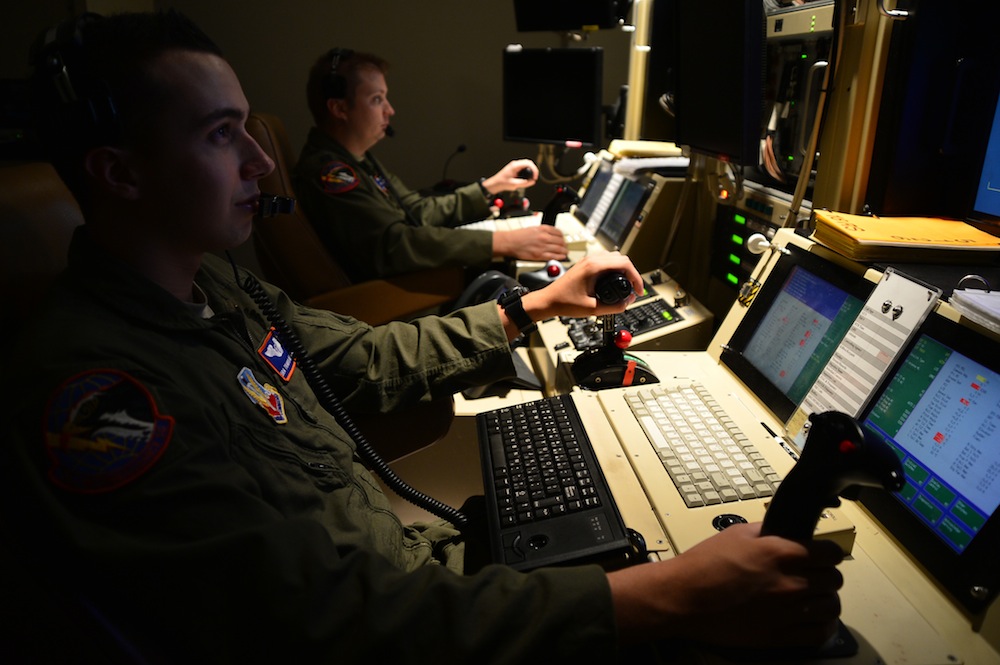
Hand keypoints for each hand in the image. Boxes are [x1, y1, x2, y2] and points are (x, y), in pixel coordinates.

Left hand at [481, 159, 537, 193]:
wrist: (495, 183)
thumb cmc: (502, 183)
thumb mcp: (514, 185)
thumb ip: (524, 183)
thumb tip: (532, 182)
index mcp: (515, 166)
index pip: (528, 163)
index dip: (534, 170)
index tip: (535, 177)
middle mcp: (515, 164)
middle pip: (529, 163)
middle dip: (534, 170)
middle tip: (535, 177)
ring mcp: (515, 165)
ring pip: (527, 165)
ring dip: (531, 170)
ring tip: (532, 178)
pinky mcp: (515, 168)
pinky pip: (524, 167)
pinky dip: (527, 172)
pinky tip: (527, 178)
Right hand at [493, 225, 566, 261]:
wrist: (510, 242)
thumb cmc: (518, 236)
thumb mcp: (533, 228)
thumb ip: (543, 231)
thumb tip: (551, 235)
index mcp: (543, 229)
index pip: (559, 232)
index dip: (563, 237)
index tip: (563, 239)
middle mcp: (544, 237)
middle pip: (561, 241)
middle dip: (564, 245)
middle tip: (566, 247)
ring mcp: (543, 246)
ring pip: (559, 249)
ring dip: (564, 251)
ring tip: (565, 252)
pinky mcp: (539, 255)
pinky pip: (553, 256)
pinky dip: (559, 257)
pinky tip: (562, 257)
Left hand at [519, 252, 642, 321]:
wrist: (549, 300)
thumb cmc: (564, 302)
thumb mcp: (592, 309)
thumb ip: (613, 307)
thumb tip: (626, 304)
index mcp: (594, 267)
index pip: (625, 263)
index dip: (636, 277)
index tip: (638, 290)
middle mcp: (591, 260)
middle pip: (622, 258)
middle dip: (632, 274)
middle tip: (634, 289)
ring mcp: (588, 261)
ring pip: (615, 258)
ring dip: (624, 270)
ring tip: (626, 285)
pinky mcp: (586, 264)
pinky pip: (606, 261)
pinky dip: (615, 269)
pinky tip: (615, 281)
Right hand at [608, 523, 844, 648]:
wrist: (683, 597)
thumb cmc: (704, 565)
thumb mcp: (736, 534)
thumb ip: (768, 532)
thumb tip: (787, 533)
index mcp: (781, 553)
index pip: (831, 552)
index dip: (827, 552)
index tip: (822, 555)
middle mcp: (790, 582)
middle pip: (833, 580)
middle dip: (825, 575)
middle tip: (813, 576)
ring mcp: (787, 612)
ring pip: (830, 607)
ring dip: (825, 600)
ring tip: (814, 599)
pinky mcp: (780, 636)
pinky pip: (819, 633)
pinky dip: (822, 626)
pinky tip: (814, 620)